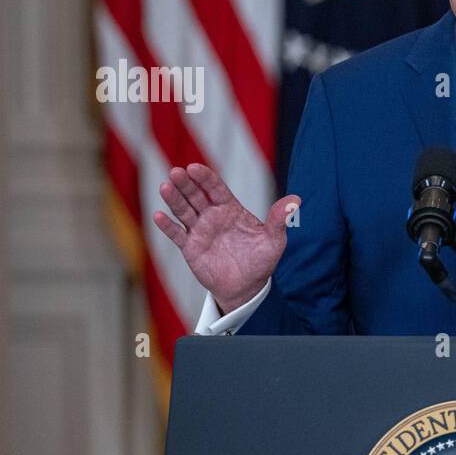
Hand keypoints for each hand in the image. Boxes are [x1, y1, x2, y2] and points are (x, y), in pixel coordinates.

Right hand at [152, 163, 300, 313]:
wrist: (247, 287)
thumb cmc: (261, 261)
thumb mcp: (274, 240)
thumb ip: (279, 220)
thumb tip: (296, 200)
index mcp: (231, 209)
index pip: (216, 189)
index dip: (205, 178)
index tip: (195, 167)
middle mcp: (212, 217)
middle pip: (196, 196)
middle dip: (186, 184)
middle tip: (175, 172)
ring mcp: (199, 231)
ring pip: (183, 211)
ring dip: (174, 199)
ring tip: (165, 186)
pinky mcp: (190, 248)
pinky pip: (177, 235)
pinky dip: (168, 226)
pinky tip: (159, 216)